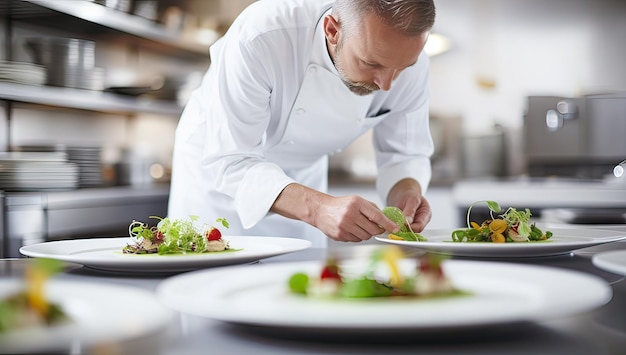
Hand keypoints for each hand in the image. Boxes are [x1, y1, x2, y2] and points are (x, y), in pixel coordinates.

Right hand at [271, 183, 397, 242]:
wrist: (320, 210)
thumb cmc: (340, 205)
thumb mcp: (357, 200)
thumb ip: (372, 209)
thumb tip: (386, 221)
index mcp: (357, 203)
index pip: (377, 216)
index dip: (388, 224)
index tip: (396, 228)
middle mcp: (350, 214)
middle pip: (373, 229)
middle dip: (376, 230)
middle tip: (374, 226)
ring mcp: (344, 226)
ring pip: (365, 236)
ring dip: (366, 233)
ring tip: (359, 226)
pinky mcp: (340, 235)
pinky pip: (356, 240)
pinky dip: (357, 236)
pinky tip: (350, 229)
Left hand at [387, 178, 431, 231]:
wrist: (403, 193)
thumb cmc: (410, 194)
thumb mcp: (412, 199)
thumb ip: (410, 211)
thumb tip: (407, 222)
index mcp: (425, 215)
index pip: (420, 226)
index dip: (411, 228)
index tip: (402, 225)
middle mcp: (419, 221)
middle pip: (412, 231)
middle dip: (403, 230)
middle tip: (394, 227)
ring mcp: (411, 224)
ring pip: (405, 231)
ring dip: (398, 229)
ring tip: (391, 226)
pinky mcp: (403, 225)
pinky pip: (399, 228)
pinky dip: (394, 227)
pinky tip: (389, 225)